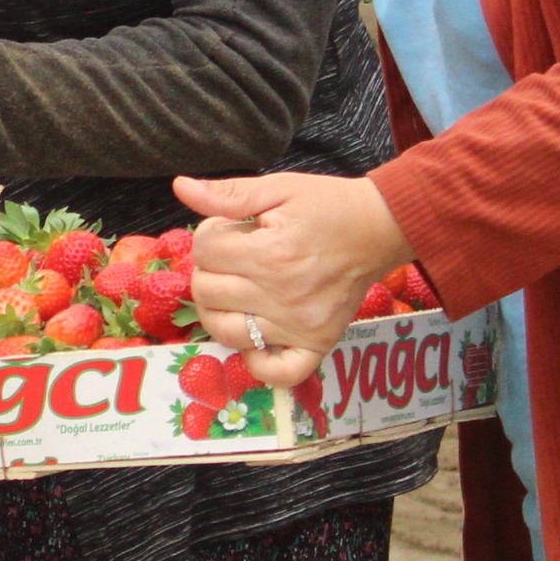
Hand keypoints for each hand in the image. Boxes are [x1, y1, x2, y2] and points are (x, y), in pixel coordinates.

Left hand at [173, 169, 415, 395]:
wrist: (379, 228)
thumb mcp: (279, 188)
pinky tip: (254, 336)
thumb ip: (228, 193)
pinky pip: (278, 373)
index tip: (231, 230)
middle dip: (209, 269)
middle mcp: (282, 296)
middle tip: (234, 258)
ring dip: (218, 310)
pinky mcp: (317, 344)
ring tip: (237, 290)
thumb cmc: (327, 206)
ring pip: (225, 332)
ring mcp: (299, 326)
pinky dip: (258, 361)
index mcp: (271, 254)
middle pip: (207, 291)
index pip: (204, 251)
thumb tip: (180, 187)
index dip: (208, 234)